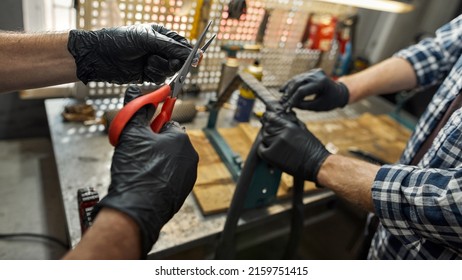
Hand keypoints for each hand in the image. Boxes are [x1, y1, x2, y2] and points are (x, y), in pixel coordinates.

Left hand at [68, 24, 191, 83]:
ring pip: (169, 70)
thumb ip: (171, 47)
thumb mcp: (148, 40)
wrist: (100, 57)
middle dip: (174, 61)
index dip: (189, 52)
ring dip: (160, 67)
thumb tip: (192, 54)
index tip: (196, 59)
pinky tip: (143, 70)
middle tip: (170, 62)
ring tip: (148, 62)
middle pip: (178, 59)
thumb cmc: (120, 41)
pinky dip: (153, 75)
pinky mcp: (148, 74)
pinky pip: (160, 78)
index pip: (181, 44)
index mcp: (160, 34)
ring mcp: (154, 62)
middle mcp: (159, 48)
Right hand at [93, 86, 198, 256]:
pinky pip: (170, 176)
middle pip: (168, 141)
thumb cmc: (136, 173)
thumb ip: (136, 109)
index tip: (140, 133)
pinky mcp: (183, 190)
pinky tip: (145, 181)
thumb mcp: (131, 134)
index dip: (150, 127)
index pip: (166, 122)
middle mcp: (189, 156)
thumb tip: (136, 90)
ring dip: (155, 160)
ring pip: (169, 159)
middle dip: (152, 144)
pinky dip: (159, 176)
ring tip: (138, 169)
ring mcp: (188, 175)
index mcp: (180, 138)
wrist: (136, 209)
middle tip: (135, 153)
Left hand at [258, 111, 330, 181]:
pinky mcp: (271, 156)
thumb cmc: (313, 148)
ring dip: (267, 138)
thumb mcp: (303, 130)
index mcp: (289, 127)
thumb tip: (285, 116)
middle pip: (267, 127)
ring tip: (273, 140)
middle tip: (269, 129)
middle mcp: (281, 134)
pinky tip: (268, 148)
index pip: (272, 118)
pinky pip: (261, 149)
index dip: (268, 117)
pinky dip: (263, 148)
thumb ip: (292, 123)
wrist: (317, 165)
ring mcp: (275, 145)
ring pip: (264, 137)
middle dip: (267, 127)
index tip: (267, 117)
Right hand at [280, 69, 348, 110]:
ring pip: (297, 79)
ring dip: (288, 88)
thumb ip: (304, 105)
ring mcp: (314, 72)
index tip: (287, 107)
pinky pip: (299, 78)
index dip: (293, 99)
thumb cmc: (330, 101)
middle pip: (298, 83)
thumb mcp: (318, 107)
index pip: (302, 91)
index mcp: (321, 83)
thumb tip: (291, 104)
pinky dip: (291, 84)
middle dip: (289, 93)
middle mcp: (317, 75)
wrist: (339, 92)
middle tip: (282, 101)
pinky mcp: (311, 72)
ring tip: (282, 96)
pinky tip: (284, 89)